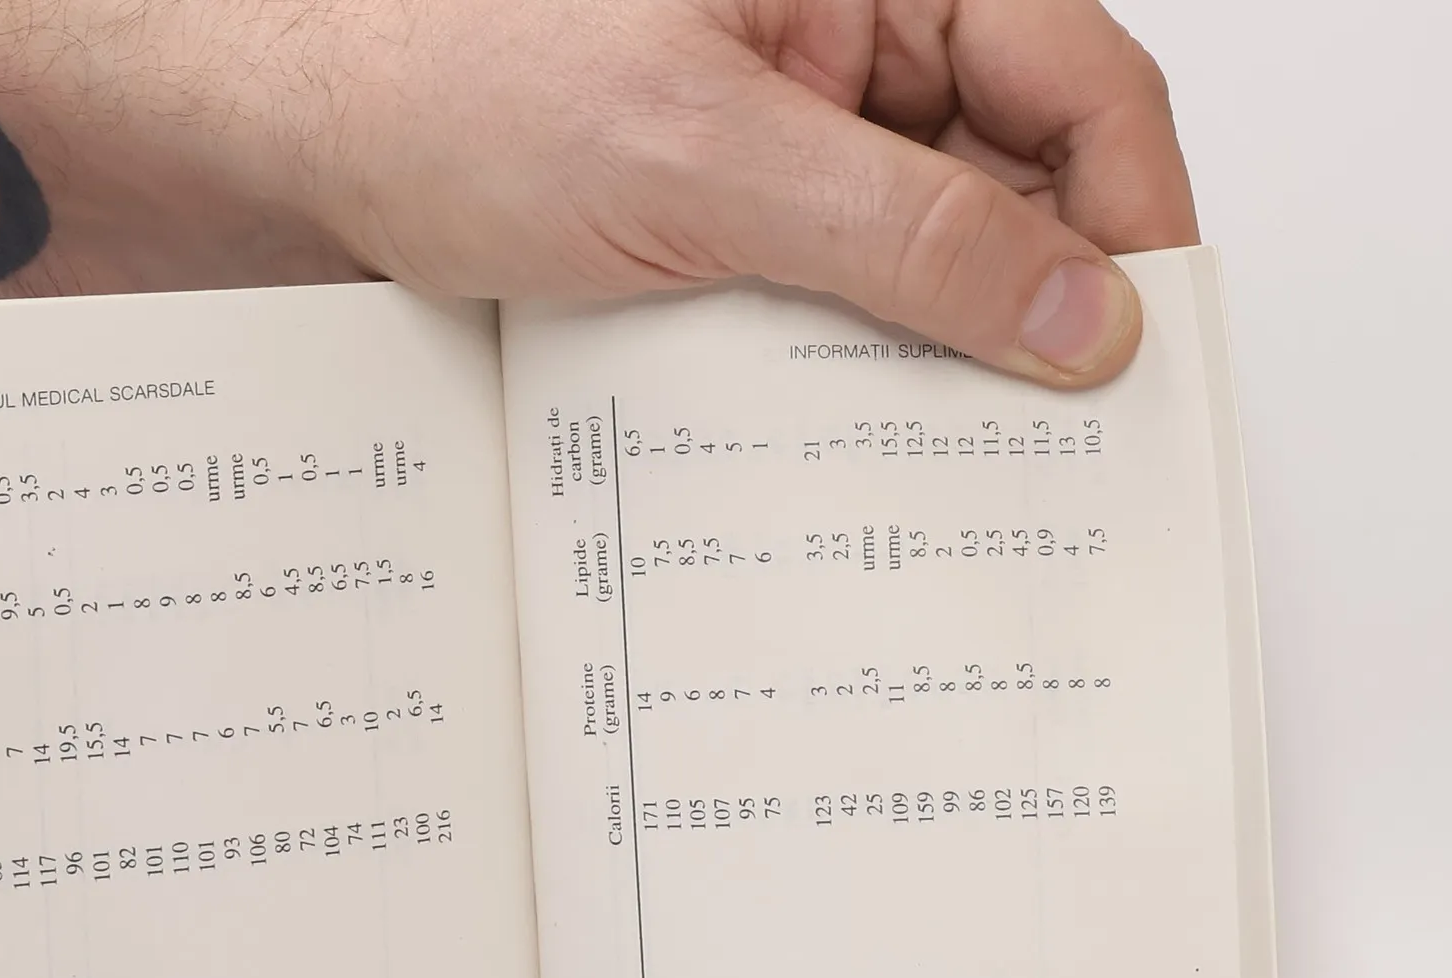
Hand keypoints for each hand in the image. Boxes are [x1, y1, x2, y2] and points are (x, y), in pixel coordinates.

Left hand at [184, 0, 1192, 384]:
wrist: (307, 145)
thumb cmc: (453, 87)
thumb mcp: (702, 161)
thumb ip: (902, 238)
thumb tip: (1077, 310)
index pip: (1076, 78)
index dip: (1132, 215)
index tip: (1143, 348)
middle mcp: (847, 44)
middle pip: (1019, 175)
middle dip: (1039, 304)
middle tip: (1054, 440)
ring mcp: (791, 137)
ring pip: (930, 253)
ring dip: (939, 355)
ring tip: (944, 458)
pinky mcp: (735, 220)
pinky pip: (838, 300)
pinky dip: (851, 373)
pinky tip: (846, 439)